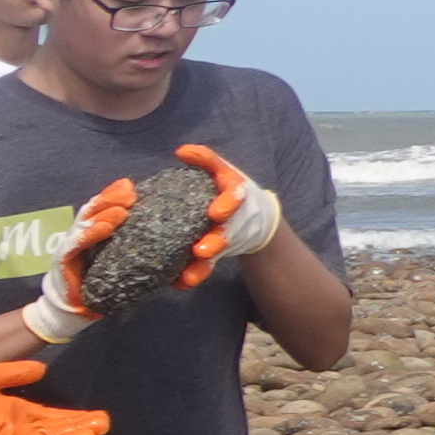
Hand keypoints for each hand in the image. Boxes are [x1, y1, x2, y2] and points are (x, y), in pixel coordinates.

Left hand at [0, 358, 111, 434]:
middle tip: (103, 426)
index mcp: (17, 412)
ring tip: (92, 434)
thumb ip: (15, 373)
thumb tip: (42, 369)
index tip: (96, 416)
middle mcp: (18, 427)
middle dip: (79, 429)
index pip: (53, 417)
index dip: (74, 418)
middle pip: (56, 431)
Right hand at [23, 179, 136, 344]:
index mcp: (93, 233)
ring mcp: (70, 246)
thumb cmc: (104, 286)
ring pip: (85, 222)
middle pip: (93, 209)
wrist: (77, 310)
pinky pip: (77, 243)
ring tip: (122, 208)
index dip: (113, 195)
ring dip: (104, 213)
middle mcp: (80, 235)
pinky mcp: (63, 260)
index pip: (102, 208)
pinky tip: (105, 227)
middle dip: (110, 198)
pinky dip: (91, 233)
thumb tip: (169, 238)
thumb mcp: (123, 263)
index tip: (131, 187)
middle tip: (129, 191)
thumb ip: (136, 247)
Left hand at [173, 143, 284, 285]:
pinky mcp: (220, 253)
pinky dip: (195, 275)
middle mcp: (237, 217)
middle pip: (229, 231)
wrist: (255, 215)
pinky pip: (208, 267)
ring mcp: (230, 237)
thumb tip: (182, 151)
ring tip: (188, 275)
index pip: (236, 196)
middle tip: (201, 251)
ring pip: (218, 253)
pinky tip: (179, 283)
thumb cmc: (228, 188)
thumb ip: (206, 161)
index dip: (227, 204)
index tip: (215, 213)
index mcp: (236, 193)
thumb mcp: (222, 171)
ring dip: (204, 265)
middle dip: (216, 242)